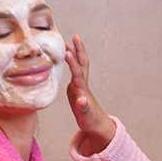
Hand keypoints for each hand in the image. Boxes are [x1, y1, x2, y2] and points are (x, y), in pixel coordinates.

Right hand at [65, 34, 115, 151]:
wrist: (97, 124)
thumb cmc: (91, 120)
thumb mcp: (86, 115)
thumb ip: (83, 107)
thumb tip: (81, 100)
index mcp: (82, 89)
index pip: (77, 72)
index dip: (72, 63)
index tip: (67, 51)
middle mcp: (82, 84)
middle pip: (81, 63)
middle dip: (79, 50)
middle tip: (75, 36)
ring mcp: (79, 85)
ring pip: (78, 65)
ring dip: (74, 53)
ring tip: (67, 42)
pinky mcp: (76, 88)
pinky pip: (74, 71)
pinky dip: (70, 62)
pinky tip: (64, 57)